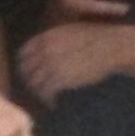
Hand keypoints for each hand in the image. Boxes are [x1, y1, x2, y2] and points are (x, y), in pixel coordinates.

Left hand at [16, 23, 134, 101]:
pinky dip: (48, 100)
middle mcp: (44, 51)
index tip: (29, 72)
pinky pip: (46, 93)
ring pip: (34, 83)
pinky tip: (54, 103)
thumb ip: (54, 40)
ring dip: (38, 92)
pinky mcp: (60, 79)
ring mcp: (51, 65)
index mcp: (46, 37)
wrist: (111, 47)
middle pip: (26, 70)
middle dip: (29, 80)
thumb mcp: (70, 32)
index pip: (23, 53)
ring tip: (45, 99)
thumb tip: (46, 51)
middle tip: (36, 88)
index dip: (24, 64)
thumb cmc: (96, 38)